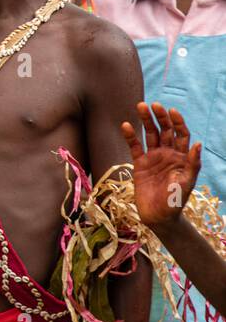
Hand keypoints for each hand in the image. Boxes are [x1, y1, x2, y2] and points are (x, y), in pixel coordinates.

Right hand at [122, 102, 201, 229]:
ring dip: (145, 120)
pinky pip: (134, 146)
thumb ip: (192, 164)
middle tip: (154, 104)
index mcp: (182, 157)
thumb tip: (197, 144)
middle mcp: (168, 154)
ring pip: (150, 134)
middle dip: (160, 117)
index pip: (181, 134)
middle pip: (165, 130)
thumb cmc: (175, 202)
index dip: (177, 122)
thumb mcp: (186, 183)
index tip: (172, 111)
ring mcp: (153, 157)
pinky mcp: (139, 163)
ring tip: (140, 106)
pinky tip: (125, 125)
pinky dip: (130, 136)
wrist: (158, 216)